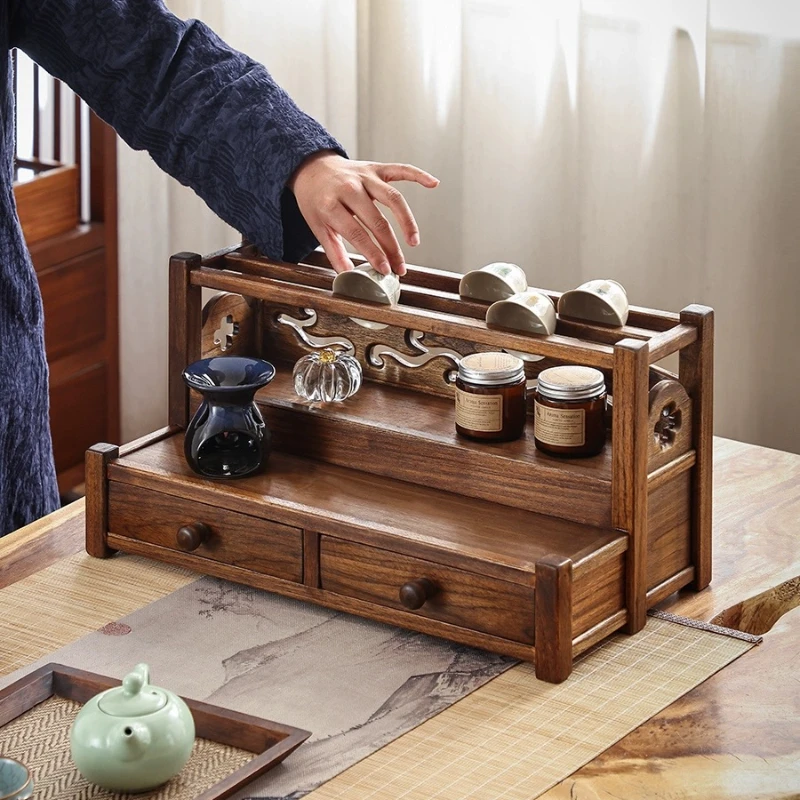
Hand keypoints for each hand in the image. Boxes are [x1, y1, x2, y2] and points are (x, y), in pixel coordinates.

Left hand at [288, 151, 438, 275]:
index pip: (357, 234)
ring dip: (407, 221)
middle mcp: (349, 188)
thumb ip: (334, 252)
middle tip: (400, 266)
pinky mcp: (375, 167)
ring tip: (414, 242)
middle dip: (391, 247)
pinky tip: (433, 184)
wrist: (311, 167)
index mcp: (331, 204)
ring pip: (393, 198)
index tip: (384, 269)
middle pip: (378, 221)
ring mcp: (364, 176)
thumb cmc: (315, 200)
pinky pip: (399, 170)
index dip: (373, 254)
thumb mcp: (317, 227)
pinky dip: (418, 175)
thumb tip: (347, 275)